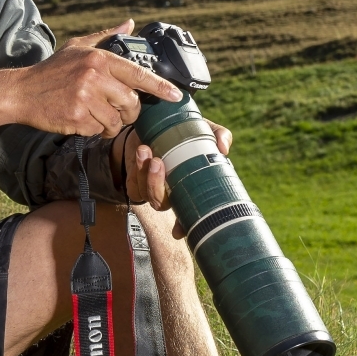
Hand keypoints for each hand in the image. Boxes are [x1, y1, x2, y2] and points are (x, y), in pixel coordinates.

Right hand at [4, 20, 179, 137]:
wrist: (22, 92)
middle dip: (128, 112)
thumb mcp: (77, 47)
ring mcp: (85, 98)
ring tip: (97, 117)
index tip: (175, 95)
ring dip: (111, 124)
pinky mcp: (77, 117)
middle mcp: (94, 77)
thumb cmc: (51, 70)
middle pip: (130, 102)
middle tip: (118, 111)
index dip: (159, 86)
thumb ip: (105, 36)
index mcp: (99, 58)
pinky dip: (95, 130)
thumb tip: (130, 24)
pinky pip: (99, 130)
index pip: (137, 73)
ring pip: (116, 120)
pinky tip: (82, 120)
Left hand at [118, 122, 232, 229]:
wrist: (156, 124)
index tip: (179, 231)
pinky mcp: (135, 183)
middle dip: (157, 186)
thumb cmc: (184, 133)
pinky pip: (134, 186)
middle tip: (158, 161)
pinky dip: (136, 170)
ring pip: (146, 194)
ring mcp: (151, 190)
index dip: (184, 226)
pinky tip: (141, 152)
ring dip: (145, 175)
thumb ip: (217, 136)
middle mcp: (171, 194)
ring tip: (146, 150)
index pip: (189, 215)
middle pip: (161, 204)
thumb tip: (223, 148)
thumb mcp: (204, 131)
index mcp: (190, 190)